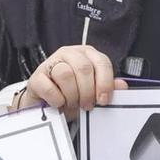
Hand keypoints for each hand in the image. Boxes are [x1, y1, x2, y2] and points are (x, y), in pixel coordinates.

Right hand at [13, 45, 127, 118]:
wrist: (46, 101)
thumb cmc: (70, 93)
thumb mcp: (92, 91)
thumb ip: (107, 87)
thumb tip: (122, 86)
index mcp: (87, 54)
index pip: (101, 62)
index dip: (104, 83)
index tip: (103, 99)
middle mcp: (70, 54)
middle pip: (84, 68)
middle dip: (87, 92)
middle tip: (86, 105)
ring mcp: (51, 62)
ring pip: (66, 74)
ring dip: (71, 95)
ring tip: (71, 103)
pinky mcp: (37, 76)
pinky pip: (48, 86)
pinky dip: (56, 99)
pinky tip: (58, 102)